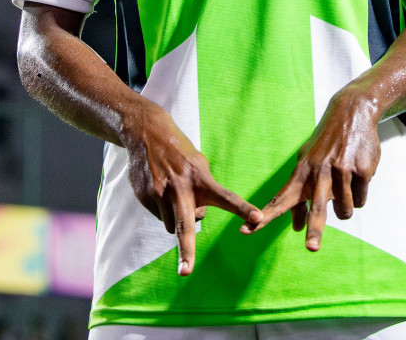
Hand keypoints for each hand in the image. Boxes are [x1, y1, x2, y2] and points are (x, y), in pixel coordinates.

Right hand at [122, 98, 260, 273]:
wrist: (147, 134)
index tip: (260, 219)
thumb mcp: (199, 164)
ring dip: (179, 220)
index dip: (243, 209)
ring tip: (175, 196)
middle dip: (186, 251)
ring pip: (174, 226)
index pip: (227, 196)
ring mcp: (161, 193)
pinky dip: (164, 211)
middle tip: (186, 272)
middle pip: (186, 225)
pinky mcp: (146, 197)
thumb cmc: (181, 152)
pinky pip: (161, 218)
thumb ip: (204, 190)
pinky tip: (161, 191)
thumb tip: (200, 217)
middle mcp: (181, 188)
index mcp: (201, 178)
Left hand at [244, 87, 381, 251]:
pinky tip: (357, 174)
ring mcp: (341, 171)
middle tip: (311, 248)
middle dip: (314, 229)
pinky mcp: (361, 170)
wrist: (351, 113)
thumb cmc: (324, 146)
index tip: (246, 230)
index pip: (280, 199)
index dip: (265, 217)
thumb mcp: (307, 164)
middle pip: (316, 208)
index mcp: (301, 173)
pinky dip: (359, 194)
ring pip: (344, 211)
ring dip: (345, 207)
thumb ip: (299, 197)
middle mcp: (318, 172)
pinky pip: (360, 200)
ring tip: (345, 185)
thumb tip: (294, 228)